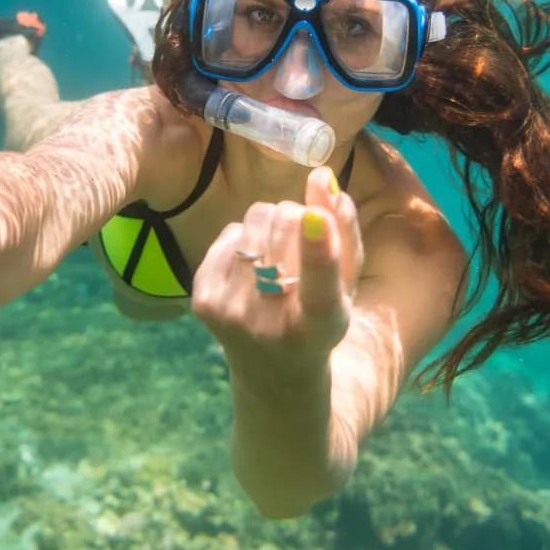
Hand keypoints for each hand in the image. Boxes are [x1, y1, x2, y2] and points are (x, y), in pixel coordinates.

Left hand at [192, 166, 363, 387]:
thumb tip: (322, 177)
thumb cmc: (321, 319)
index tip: (314, 216)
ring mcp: (230, 314)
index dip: (318, 247)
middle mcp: (271, 324)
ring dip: (271, 223)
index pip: (319, 284)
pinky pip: (229, 232)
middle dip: (297, 215)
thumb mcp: (346, 286)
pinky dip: (244, 236)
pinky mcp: (202, 301)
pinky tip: (253, 266)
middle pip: (284, 229)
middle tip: (303, 233)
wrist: (273, 372)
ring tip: (278, 254)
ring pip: (254, 221)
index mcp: (319, 326)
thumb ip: (344, 230)